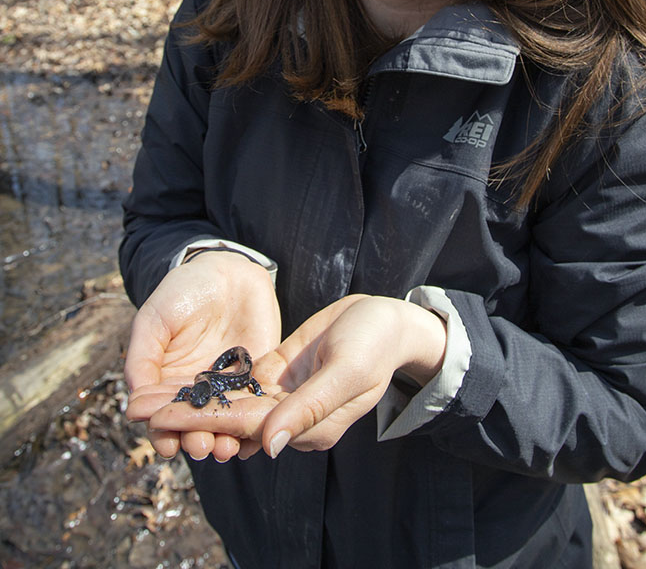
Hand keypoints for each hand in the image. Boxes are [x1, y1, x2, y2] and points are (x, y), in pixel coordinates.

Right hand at [124, 251, 280, 461]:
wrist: (226, 271)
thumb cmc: (182, 292)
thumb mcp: (154, 320)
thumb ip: (142, 358)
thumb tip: (133, 403)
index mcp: (168, 380)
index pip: (163, 415)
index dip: (163, 432)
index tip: (166, 444)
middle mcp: (197, 389)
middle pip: (194, 424)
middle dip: (195, 440)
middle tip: (200, 446)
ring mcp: (227, 384)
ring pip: (224, 420)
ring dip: (224, 438)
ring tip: (225, 447)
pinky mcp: (255, 375)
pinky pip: (254, 404)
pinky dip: (253, 421)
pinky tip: (252, 436)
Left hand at [148, 294, 446, 460]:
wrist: (391, 321)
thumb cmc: (376, 345)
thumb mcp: (347, 373)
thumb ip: (308, 408)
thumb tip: (270, 445)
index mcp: (307, 427)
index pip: (245, 426)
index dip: (201, 421)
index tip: (160, 420)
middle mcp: (290, 418)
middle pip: (229, 417)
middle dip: (184, 414)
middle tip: (135, 408)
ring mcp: (284, 396)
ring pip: (230, 402)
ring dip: (191, 400)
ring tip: (148, 396)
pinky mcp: (280, 373)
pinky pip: (241, 382)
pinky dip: (212, 383)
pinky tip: (179, 380)